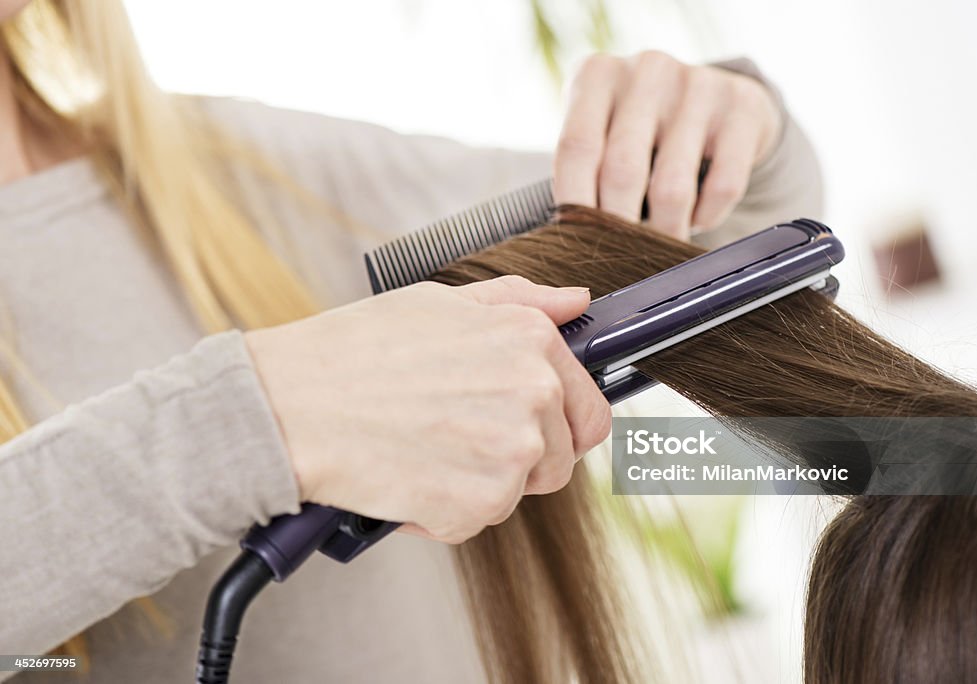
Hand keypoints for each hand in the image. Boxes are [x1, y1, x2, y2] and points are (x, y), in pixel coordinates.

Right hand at [245, 276, 610, 543]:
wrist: (291, 405)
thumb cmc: (355, 351)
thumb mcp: (442, 302)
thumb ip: (522, 302)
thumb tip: (575, 300)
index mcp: (533, 342)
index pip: (591, 411)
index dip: (559, 428)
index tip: (527, 431)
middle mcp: (536, 394)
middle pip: (558, 461)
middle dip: (517, 460)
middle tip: (456, 441)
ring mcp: (512, 452)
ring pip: (516, 493)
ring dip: (475, 484)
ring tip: (421, 449)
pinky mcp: (480, 504)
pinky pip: (475, 520)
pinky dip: (442, 511)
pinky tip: (405, 475)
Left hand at [554, 51, 782, 237]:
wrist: (718, 96)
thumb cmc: (641, 128)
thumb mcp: (603, 130)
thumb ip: (583, 172)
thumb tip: (576, 240)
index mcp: (598, 75)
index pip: (576, 148)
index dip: (575, 203)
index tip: (577, 244)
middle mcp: (646, 70)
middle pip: (622, 171)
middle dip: (620, 227)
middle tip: (621, 258)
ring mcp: (697, 84)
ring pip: (672, 188)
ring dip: (665, 231)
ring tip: (662, 243)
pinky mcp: (742, 107)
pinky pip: (723, 187)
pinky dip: (707, 217)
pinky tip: (697, 218)